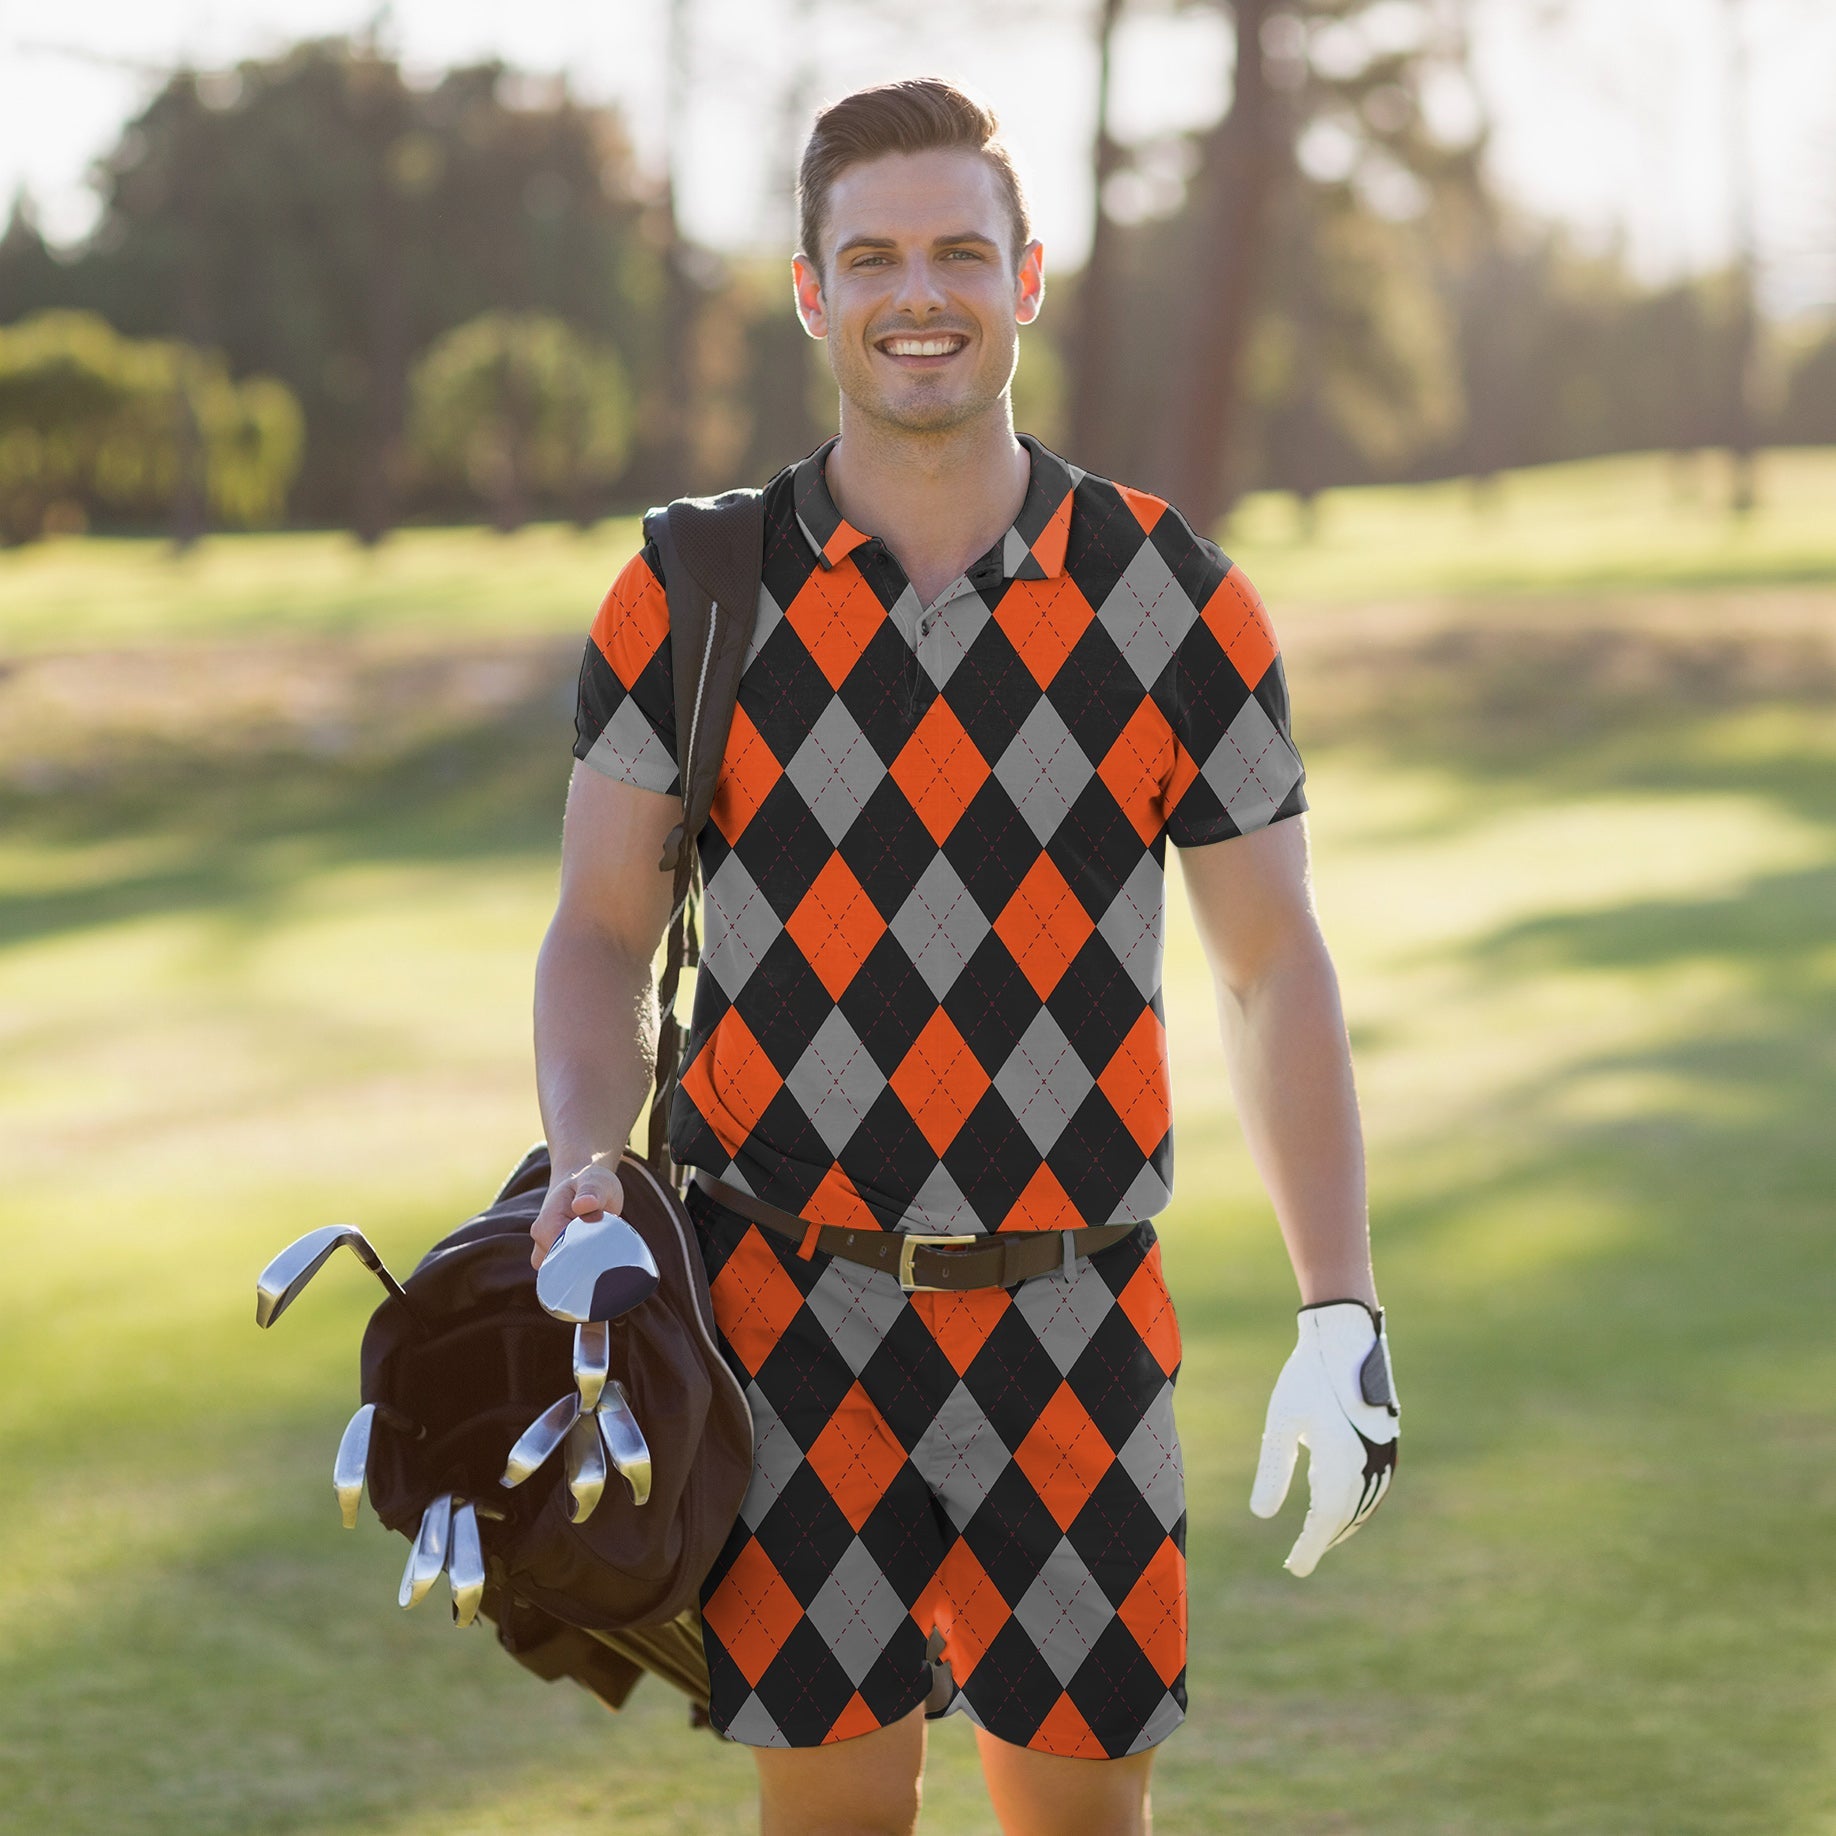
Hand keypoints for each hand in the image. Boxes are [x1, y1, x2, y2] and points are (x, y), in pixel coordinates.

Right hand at [530, 1154, 626, 1269]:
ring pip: (564, 1274)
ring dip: (584, 1266)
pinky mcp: (557, 1257)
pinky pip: (568, 1273)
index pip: (561, 1254)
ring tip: (602, 1248)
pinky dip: (583, 1268)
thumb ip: (591, 1192)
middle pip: (562, 1268)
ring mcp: (546, 1251)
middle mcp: (541, 1241)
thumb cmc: (590, 1181)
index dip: (584, 1255)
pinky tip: (597, 1255)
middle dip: (585, 1263)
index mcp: (547, 1223)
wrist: (581, 1183)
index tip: (603, 1249)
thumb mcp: (596, 1181)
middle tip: (606, 1248)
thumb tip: (583, 1204)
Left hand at [1250, 1301, 1398, 1575]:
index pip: (1326, 1520)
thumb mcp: (1281, 1422)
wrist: (1344, 1338)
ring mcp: (1383, 1455)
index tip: (1295, 1568)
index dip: (1311, 1547)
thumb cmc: (1306, 1377)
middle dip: (1323, 1539)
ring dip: (1341, 1524)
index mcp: (1341, 1462)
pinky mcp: (1387, 1444)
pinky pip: (1375, 1488)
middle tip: (1299, 1559)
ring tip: (1317, 1538)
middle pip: (1345, 1517)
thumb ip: (1274, 1470)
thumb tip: (1261, 1516)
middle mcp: (1368, 1464)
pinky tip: (1337, 1504)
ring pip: (1363, 1505)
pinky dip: (1357, 1504)